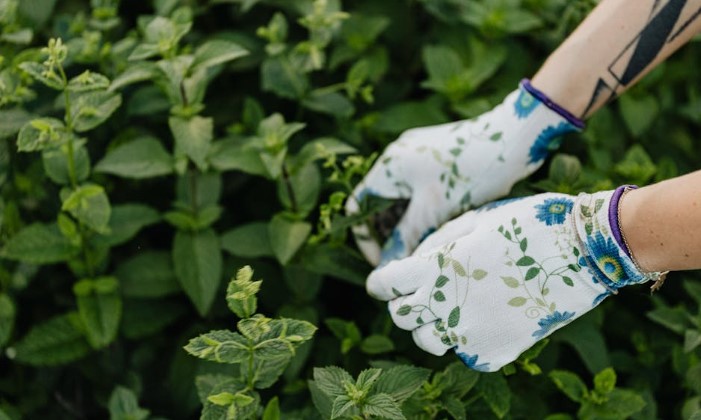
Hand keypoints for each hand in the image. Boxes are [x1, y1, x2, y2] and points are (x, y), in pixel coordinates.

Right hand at [347, 80, 582, 265]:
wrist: (513, 138)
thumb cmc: (470, 174)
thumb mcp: (433, 212)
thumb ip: (405, 239)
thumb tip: (385, 269)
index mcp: (389, 165)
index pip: (359, 205)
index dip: (366, 238)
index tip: (383, 264)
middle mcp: (398, 156)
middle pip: (379, 203)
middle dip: (389, 233)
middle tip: (407, 259)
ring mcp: (419, 154)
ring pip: (402, 198)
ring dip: (408, 224)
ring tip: (427, 248)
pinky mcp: (439, 157)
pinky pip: (420, 189)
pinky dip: (424, 210)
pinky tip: (442, 228)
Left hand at [366, 188, 662, 371]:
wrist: (584, 251)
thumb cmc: (529, 224)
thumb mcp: (476, 220)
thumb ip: (438, 242)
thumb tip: (416, 260)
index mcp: (437, 267)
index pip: (385, 285)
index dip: (380, 284)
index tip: (384, 284)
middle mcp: (446, 304)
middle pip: (401, 318)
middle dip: (405, 305)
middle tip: (422, 294)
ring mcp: (470, 333)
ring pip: (428, 342)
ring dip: (433, 327)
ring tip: (454, 309)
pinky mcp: (495, 352)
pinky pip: (465, 355)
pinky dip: (468, 340)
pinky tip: (486, 320)